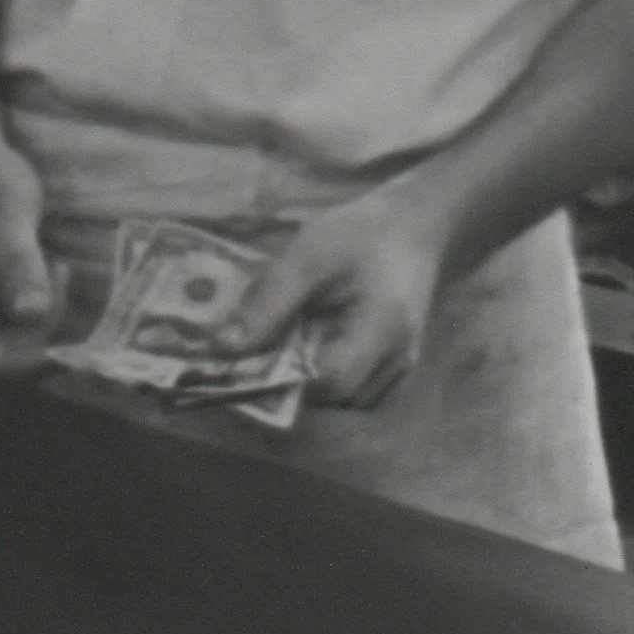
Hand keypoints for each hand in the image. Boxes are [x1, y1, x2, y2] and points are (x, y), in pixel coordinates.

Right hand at [0, 103, 55, 375]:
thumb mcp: (7, 208)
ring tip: (60, 274)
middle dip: (30, 346)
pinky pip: (0, 331)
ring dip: (35, 331)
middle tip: (66, 294)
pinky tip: (54, 274)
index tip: (60, 347)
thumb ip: (18, 261)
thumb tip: (32, 316)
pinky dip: (33, 317)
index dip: (13, 365)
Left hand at [221, 188, 447, 409]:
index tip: (255, 359)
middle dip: (296, 383)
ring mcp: (402, 370)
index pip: (332, 382)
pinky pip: (359, 397)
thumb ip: (269, 304)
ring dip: (314, 385)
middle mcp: (399, 360)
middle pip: (336, 401)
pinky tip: (320, 350)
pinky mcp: (398, 371)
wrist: (412, 228)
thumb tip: (222, 350)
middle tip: (269, 349)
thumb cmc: (359, 235)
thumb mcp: (308, 255)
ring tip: (296, 343)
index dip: (289, 380)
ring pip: (346, 405)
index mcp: (382, 327)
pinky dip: (333, 383)